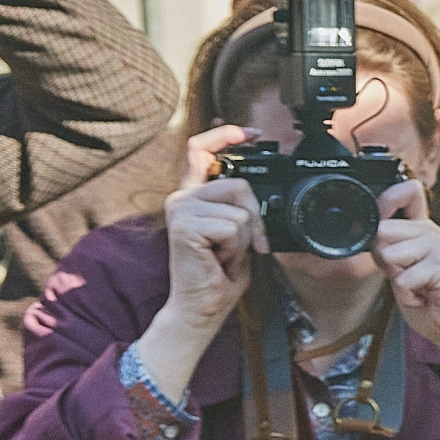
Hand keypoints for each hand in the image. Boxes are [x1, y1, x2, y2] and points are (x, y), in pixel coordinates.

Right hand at [127, 128, 258, 401]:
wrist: (203, 306)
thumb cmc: (219, 274)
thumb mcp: (238, 234)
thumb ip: (241, 209)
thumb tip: (258, 194)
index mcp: (195, 196)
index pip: (201, 150)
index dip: (226, 135)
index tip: (251, 133)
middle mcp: (183, 197)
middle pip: (237, 182)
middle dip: (255, 215)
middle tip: (250, 244)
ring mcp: (181, 210)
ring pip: (239, 207)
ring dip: (245, 236)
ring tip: (226, 252)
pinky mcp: (185, 226)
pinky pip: (232, 226)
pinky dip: (236, 246)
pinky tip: (219, 258)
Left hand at [370, 181, 439, 368]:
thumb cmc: (429, 299)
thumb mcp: (402, 267)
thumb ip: (389, 246)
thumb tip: (370, 231)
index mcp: (424, 228)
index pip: (407, 192)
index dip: (387, 200)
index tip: (383, 226)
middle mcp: (433, 232)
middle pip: (381, 230)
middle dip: (384, 259)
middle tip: (406, 275)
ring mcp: (439, 247)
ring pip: (388, 254)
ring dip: (396, 278)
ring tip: (415, 286)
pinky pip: (402, 279)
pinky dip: (406, 295)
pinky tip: (422, 297)